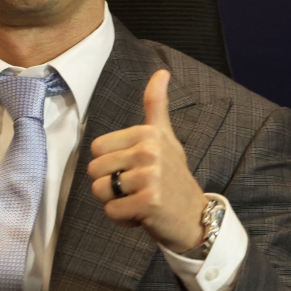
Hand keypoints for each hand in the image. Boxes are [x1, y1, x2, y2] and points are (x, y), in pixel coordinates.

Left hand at [87, 69, 208, 252]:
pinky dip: (123, 218)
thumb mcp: (166, 137)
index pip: (97, 148)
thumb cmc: (174, 176)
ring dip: (115, 202)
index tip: (134, 169)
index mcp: (149, 133)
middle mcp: (150, 150)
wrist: (195, 217)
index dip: (110, 164)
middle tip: (136, 188)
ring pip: (100, 190)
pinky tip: (143, 215)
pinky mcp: (149, 201)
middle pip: (94, 170)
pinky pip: (112, 211)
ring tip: (138, 200)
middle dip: (109, 185)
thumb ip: (156, 105)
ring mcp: (151, 176)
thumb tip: (162, 71)